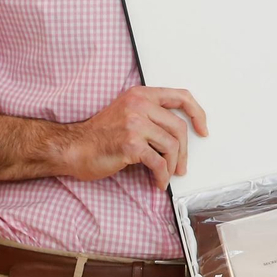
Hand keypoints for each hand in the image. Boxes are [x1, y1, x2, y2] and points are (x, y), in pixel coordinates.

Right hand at [63, 86, 207, 189]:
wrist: (74, 148)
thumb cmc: (100, 134)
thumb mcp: (127, 112)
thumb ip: (151, 114)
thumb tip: (180, 134)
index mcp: (141, 95)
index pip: (181, 97)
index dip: (197, 113)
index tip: (203, 130)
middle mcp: (139, 105)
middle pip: (179, 128)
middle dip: (184, 151)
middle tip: (181, 166)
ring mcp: (134, 124)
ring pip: (171, 146)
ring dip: (172, 166)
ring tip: (166, 175)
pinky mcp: (131, 144)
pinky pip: (158, 162)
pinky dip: (162, 176)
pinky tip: (158, 182)